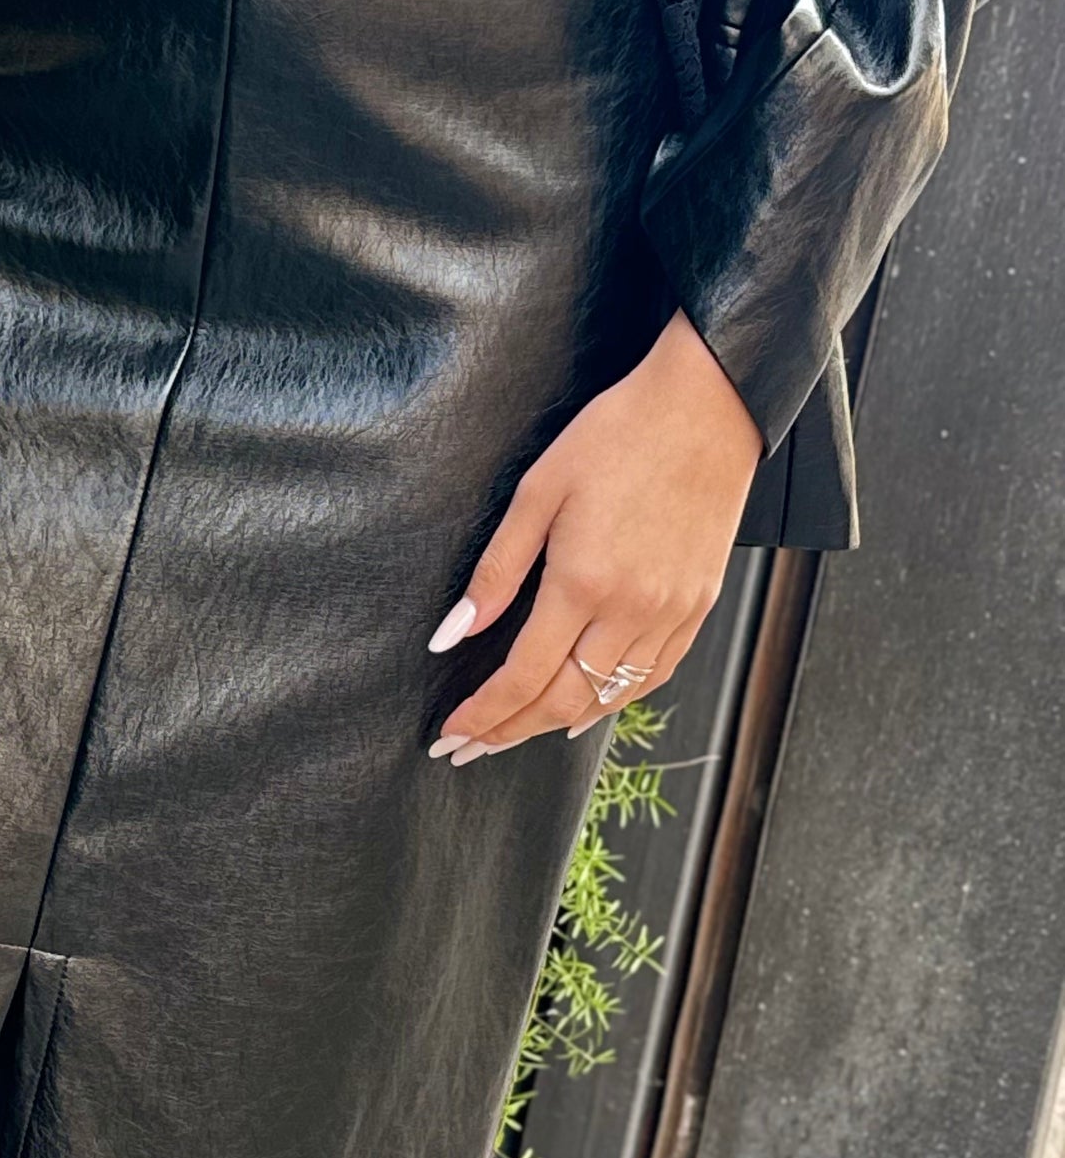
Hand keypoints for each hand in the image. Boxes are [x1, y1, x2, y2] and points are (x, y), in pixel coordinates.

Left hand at [428, 311, 764, 762]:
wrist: (707, 407)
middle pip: (562, 700)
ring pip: (609, 696)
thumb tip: (450, 635)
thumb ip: (495, 571)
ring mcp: (672, 612)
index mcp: (583, 583)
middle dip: (509, 732)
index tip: (450, 734)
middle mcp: (632, 610)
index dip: (482, 714)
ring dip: (555, 724)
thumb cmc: (616, 436)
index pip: (522, 677)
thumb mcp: (538, 492)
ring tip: (513, 734)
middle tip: (468, 750)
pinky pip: (654, 674)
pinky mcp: (699, 604)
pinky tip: (586, 708)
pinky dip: (614, 701)